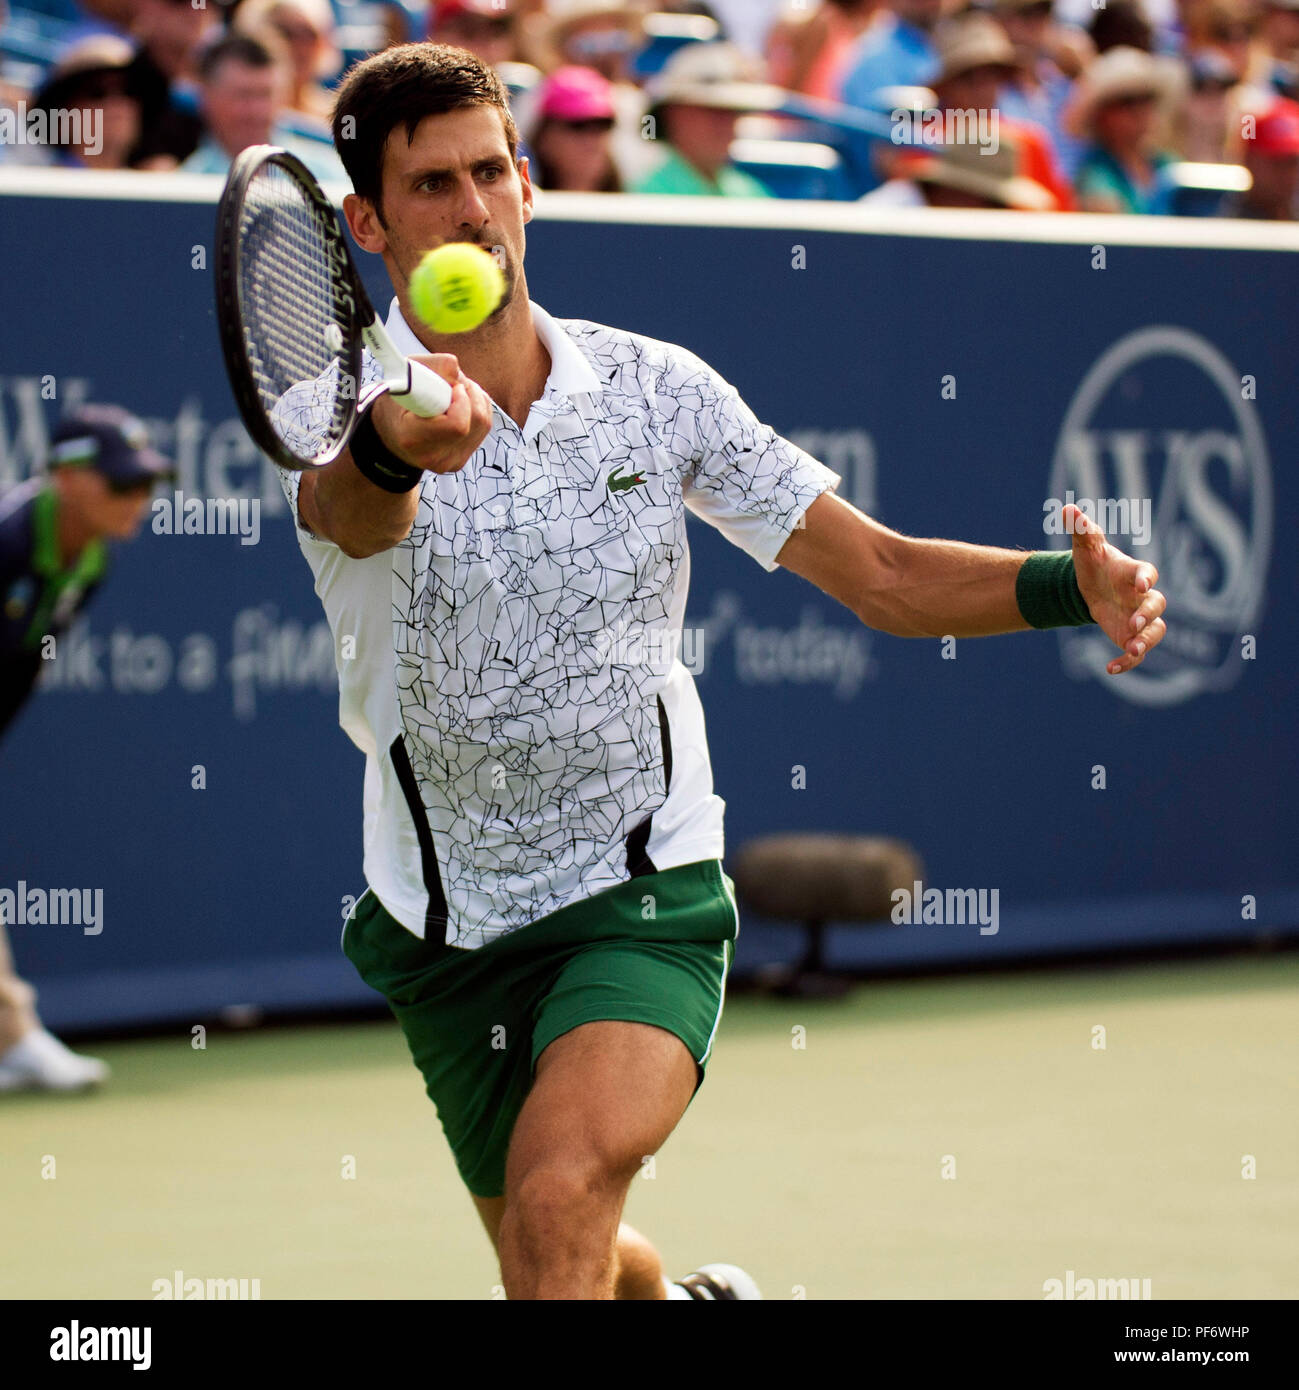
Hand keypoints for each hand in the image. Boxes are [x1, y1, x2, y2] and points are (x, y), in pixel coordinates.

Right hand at [371, 354, 492, 473]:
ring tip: (454, 392)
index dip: (460, 399)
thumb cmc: (396, 400)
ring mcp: (448, 463)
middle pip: (476, 421)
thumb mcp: (403, 375)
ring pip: (483, 423)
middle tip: (453, 384)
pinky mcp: (460, 461)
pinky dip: (478, 409)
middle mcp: (432, 457)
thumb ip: (432, 366)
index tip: (450, 386)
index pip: (457, 425)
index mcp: (412, 438)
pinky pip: (483, 429)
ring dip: (475, 399)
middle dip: (470, 393)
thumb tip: (457, 371)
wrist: (390, 432)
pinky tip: (461, 404)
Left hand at [1065, 504, 1166, 675]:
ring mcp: (1140, 618)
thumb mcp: (1085, 547)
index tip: (1139, 583)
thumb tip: (1068, 509)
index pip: (1147, 573)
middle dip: (1147, 616)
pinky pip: (1137, 653)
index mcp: (1134, 573)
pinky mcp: (1131, 636)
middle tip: (1134, 625)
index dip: (1145, 578)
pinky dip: (1128, 663)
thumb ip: (1081, 529)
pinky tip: (1111, 669)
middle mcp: (1142, 597)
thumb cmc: (1094, 564)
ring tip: (1132, 650)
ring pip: (1155, 632)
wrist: (1088, 586)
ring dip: (1146, 642)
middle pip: (1156, 605)